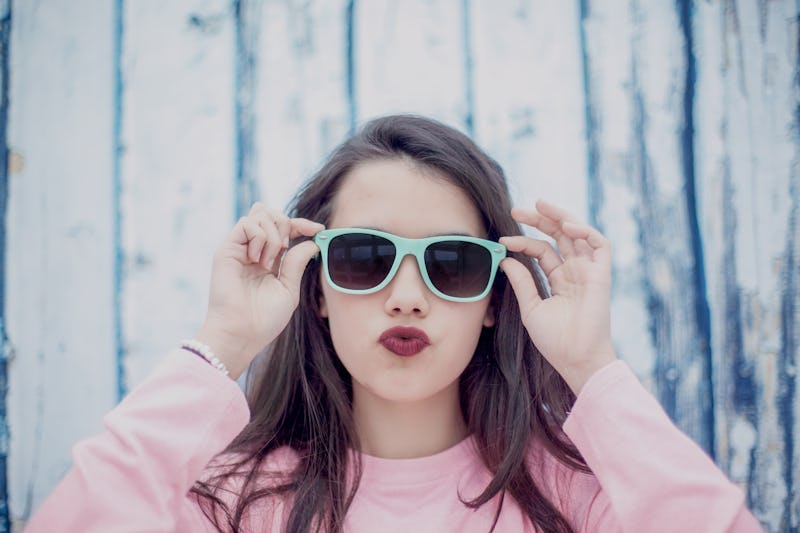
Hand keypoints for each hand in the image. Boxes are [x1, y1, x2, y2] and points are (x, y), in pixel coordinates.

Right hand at [196, 203, 323, 377]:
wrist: (242, 333)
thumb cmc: (265, 318)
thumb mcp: (289, 288)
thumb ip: (297, 263)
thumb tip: (311, 241)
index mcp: (269, 259)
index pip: (285, 228)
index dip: (302, 223)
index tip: (318, 229)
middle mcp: (253, 250)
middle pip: (272, 214)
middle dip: (287, 225)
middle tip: (285, 250)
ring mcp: (239, 248)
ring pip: (260, 214)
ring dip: (273, 235)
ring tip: (268, 263)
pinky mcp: (226, 250)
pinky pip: (246, 224)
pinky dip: (258, 237)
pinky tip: (258, 260)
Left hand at [499, 200, 615, 393]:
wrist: (575, 359)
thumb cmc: (554, 341)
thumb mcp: (530, 308)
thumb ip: (521, 282)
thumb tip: (505, 259)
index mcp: (559, 280)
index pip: (541, 251)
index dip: (523, 242)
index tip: (502, 241)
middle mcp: (575, 272)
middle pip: (559, 236)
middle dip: (539, 219)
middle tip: (516, 209)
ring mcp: (588, 272)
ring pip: (577, 233)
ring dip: (560, 216)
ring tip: (540, 204)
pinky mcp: (602, 275)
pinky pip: (601, 245)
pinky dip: (586, 231)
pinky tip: (566, 226)